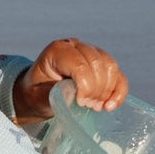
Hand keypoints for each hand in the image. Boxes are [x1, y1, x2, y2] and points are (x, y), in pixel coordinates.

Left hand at [13, 39, 127, 121]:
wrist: (37, 92)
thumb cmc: (36, 93)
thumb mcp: (38, 95)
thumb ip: (56, 94)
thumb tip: (78, 96)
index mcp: (57, 50)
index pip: (80, 64)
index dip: (85, 86)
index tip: (81, 103)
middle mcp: (76, 46)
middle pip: (99, 64)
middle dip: (96, 90)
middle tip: (88, 106)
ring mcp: (91, 52)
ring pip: (111, 67)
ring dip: (107, 91)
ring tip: (95, 107)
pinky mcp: (102, 64)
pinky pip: (118, 76)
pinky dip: (118, 92)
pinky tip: (110, 106)